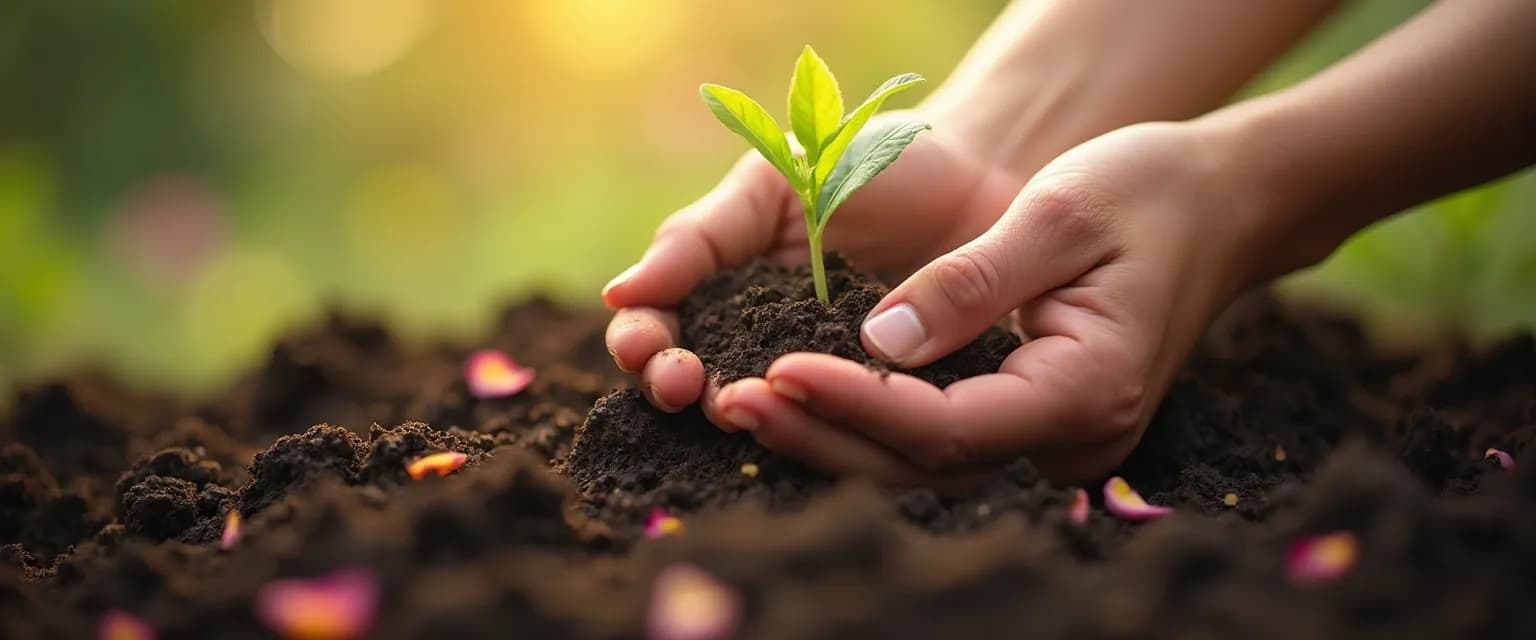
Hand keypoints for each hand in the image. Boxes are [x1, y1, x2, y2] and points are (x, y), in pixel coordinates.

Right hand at [602, 113, 1026, 415]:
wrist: (978, 173)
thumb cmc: (864, 163)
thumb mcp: (774, 182)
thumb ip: (700, 237)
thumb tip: (618, 293)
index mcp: (720, 293)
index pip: (656, 328)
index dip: (642, 343)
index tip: (648, 347)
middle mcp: (758, 346)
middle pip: (692, 385)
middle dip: (677, 387)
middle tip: (688, 386)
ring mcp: (817, 380)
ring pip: (760, 416)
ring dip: (740, 415)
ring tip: (738, 407)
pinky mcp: (878, 406)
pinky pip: (840, 431)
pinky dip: (819, 433)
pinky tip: (813, 426)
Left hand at [724, 122, 1266, 482]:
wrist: (1221, 206)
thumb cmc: (1148, 194)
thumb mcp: (1060, 214)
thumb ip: (971, 282)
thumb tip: (876, 340)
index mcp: (1087, 388)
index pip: (948, 427)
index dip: (857, 405)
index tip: (778, 369)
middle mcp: (1073, 437)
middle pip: (926, 465)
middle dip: (825, 434)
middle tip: (733, 399)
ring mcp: (1057, 440)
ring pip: (926, 464)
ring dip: (837, 436)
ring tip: (746, 403)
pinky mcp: (1035, 422)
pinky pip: (941, 442)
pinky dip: (871, 423)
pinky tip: (806, 398)